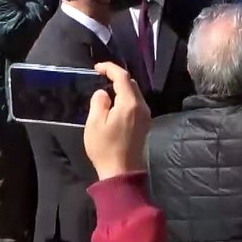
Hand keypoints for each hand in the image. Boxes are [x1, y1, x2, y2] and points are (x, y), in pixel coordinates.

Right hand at [83, 62, 150, 180]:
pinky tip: (115, 104)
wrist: (122, 173)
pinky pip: (136, 104)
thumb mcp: (95, 124)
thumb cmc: (105, 148)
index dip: (110, 68)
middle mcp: (142, 106)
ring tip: (106, 90)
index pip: (122, 77)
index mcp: (130, 104)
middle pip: (131, 83)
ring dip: (122, 88)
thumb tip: (103, 93)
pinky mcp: (145, 124)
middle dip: (116, 77)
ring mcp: (146, 115)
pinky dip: (126, 98)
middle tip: (100, 77)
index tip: (97, 68)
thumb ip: (99, 103)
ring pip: (135, 93)